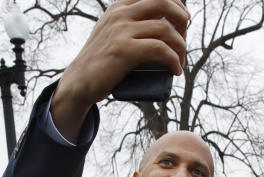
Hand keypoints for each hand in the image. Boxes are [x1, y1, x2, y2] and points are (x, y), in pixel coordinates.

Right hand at [51, 0, 189, 139]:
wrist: (79, 82)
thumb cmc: (102, 62)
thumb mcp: (113, 34)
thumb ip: (131, 25)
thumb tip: (164, 26)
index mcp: (119, 7)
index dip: (176, 4)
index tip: (183, 20)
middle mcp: (120, 13)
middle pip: (163, 1)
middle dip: (182, 19)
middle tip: (184, 39)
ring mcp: (121, 30)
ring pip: (165, 28)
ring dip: (180, 46)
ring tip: (180, 61)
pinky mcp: (124, 50)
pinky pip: (160, 49)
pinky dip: (174, 60)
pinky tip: (175, 70)